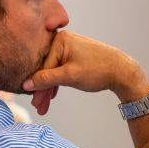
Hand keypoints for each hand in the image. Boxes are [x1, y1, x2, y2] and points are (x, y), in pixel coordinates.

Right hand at [22, 31, 148, 114]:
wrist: (123, 71)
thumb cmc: (98, 70)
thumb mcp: (68, 76)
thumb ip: (45, 79)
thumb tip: (26, 84)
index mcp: (60, 40)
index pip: (42, 66)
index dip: (37, 86)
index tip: (34, 102)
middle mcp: (63, 41)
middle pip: (46, 69)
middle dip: (43, 89)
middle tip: (39, 107)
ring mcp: (70, 47)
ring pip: (53, 71)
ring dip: (49, 88)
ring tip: (45, 105)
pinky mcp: (75, 55)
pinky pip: (61, 69)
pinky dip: (58, 82)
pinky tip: (53, 94)